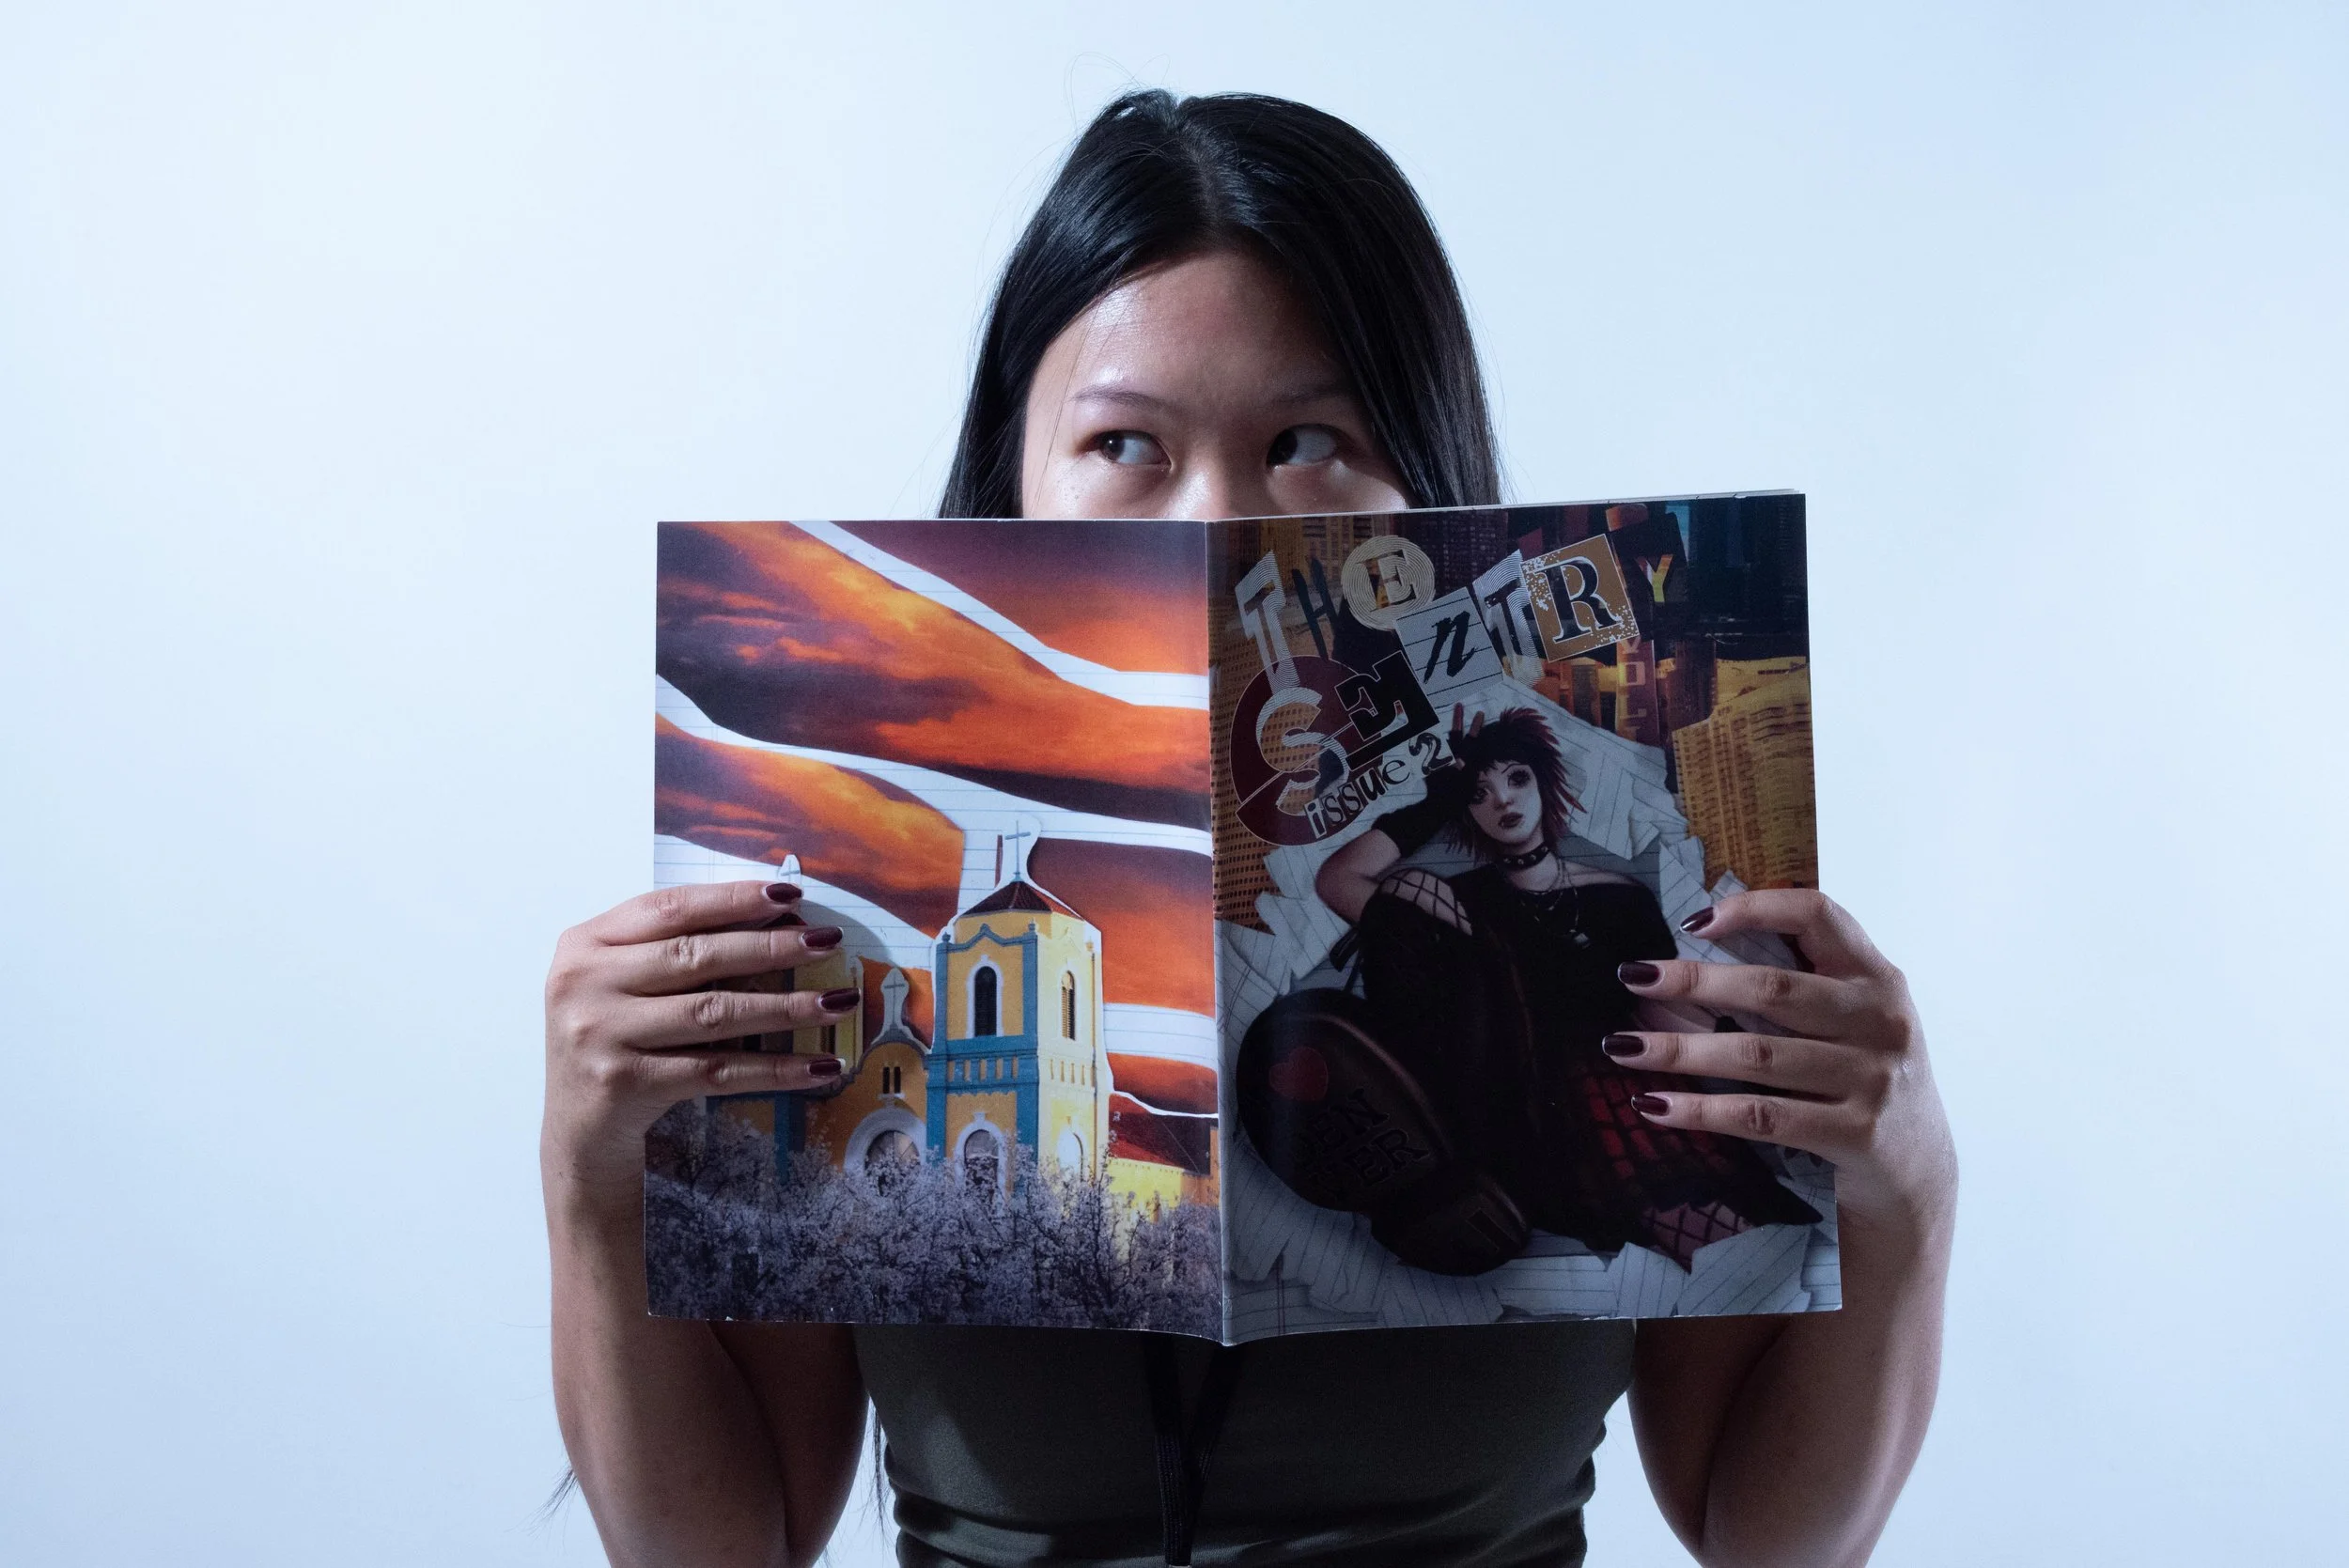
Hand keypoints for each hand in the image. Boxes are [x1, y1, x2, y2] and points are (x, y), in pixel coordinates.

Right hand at [542, 879, 861, 1204]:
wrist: (578, 1129)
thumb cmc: (613, 1040)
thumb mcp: (622, 981)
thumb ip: (674, 947)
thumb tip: (779, 919)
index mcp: (586, 944)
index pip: (670, 908)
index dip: (733, 900)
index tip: (789, 896)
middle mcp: (586, 983)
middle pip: (697, 956)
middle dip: (771, 946)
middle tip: (828, 941)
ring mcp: (601, 1034)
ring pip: (714, 1013)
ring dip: (785, 1007)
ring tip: (837, 1002)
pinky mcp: (626, 1084)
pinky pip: (718, 1070)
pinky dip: (774, 1068)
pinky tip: (818, 1064)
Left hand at [1608, 890, 1956, 1229]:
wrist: (1918, 1170)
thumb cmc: (1867, 1079)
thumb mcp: (1859, 1018)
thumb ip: (1808, 982)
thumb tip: (1698, 949)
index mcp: (1877, 978)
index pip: (1819, 916)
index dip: (1755, 908)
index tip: (1691, 921)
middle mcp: (1879, 1019)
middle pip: (1771, 988)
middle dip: (1692, 982)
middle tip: (1632, 976)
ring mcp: (1872, 1077)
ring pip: (1754, 1055)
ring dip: (1679, 1049)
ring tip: (1622, 1046)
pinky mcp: (1855, 1132)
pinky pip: (1760, 1116)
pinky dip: (1700, 1110)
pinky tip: (1653, 1104)